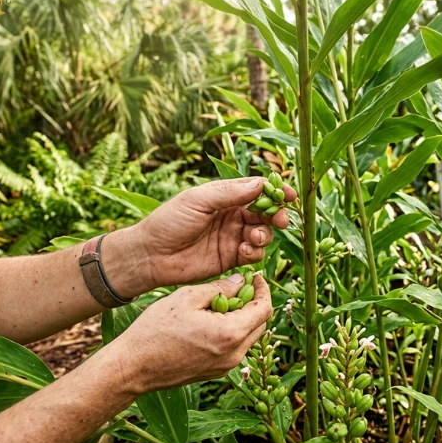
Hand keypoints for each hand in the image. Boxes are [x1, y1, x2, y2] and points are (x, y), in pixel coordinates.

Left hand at [105, 177, 296, 294]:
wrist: (151, 255)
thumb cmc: (169, 221)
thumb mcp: (198, 200)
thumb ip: (230, 193)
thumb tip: (261, 184)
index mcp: (225, 196)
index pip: (257, 189)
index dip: (276, 191)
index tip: (289, 195)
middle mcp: (233, 215)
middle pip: (266, 211)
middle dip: (276, 214)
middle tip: (280, 219)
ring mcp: (233, 237)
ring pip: (263, 233)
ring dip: (265, 234)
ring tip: (254, 237)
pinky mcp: (231, 258)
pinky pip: (254, 253)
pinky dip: (256, 251)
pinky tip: (246, 251)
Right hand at [108, 274, 272, 393]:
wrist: (133, 367)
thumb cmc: (155, 330)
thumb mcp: (187, 298)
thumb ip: (219, 288)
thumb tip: (241, 281)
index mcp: (231, 333)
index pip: (264, 309)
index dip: (263, 289)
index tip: (255, 277)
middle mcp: (234, 354)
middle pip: (261, 324)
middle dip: (254, 303)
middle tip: (239, 287)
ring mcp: (226, 367)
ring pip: (249, 337)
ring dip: (244, 318)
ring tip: (222, 303)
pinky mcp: (216, 372)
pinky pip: (235, 348)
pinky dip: (232, 332)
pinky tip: (212, 321)